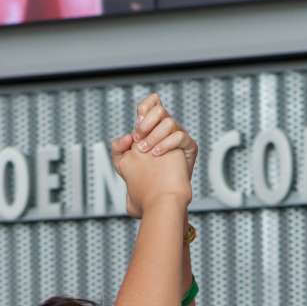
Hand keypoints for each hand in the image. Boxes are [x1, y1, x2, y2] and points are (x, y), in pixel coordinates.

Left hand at [112, 93, 194, 216]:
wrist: (160, 201)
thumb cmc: (144, 186)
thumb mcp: (124, 168)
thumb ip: (118, 151)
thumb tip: (126, 138)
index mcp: (151, 131)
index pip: (152, 104)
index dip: (145, 106)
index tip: (137, 123)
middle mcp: (165, 131)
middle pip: (159, 109)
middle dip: (147, 123)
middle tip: (138, 140)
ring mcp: (178, 138)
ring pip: (169, 122)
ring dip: (154, 136)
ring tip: (148, 152)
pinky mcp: (189, 148)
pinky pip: (180, 136)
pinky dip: (166, 144)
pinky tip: (157, 155)